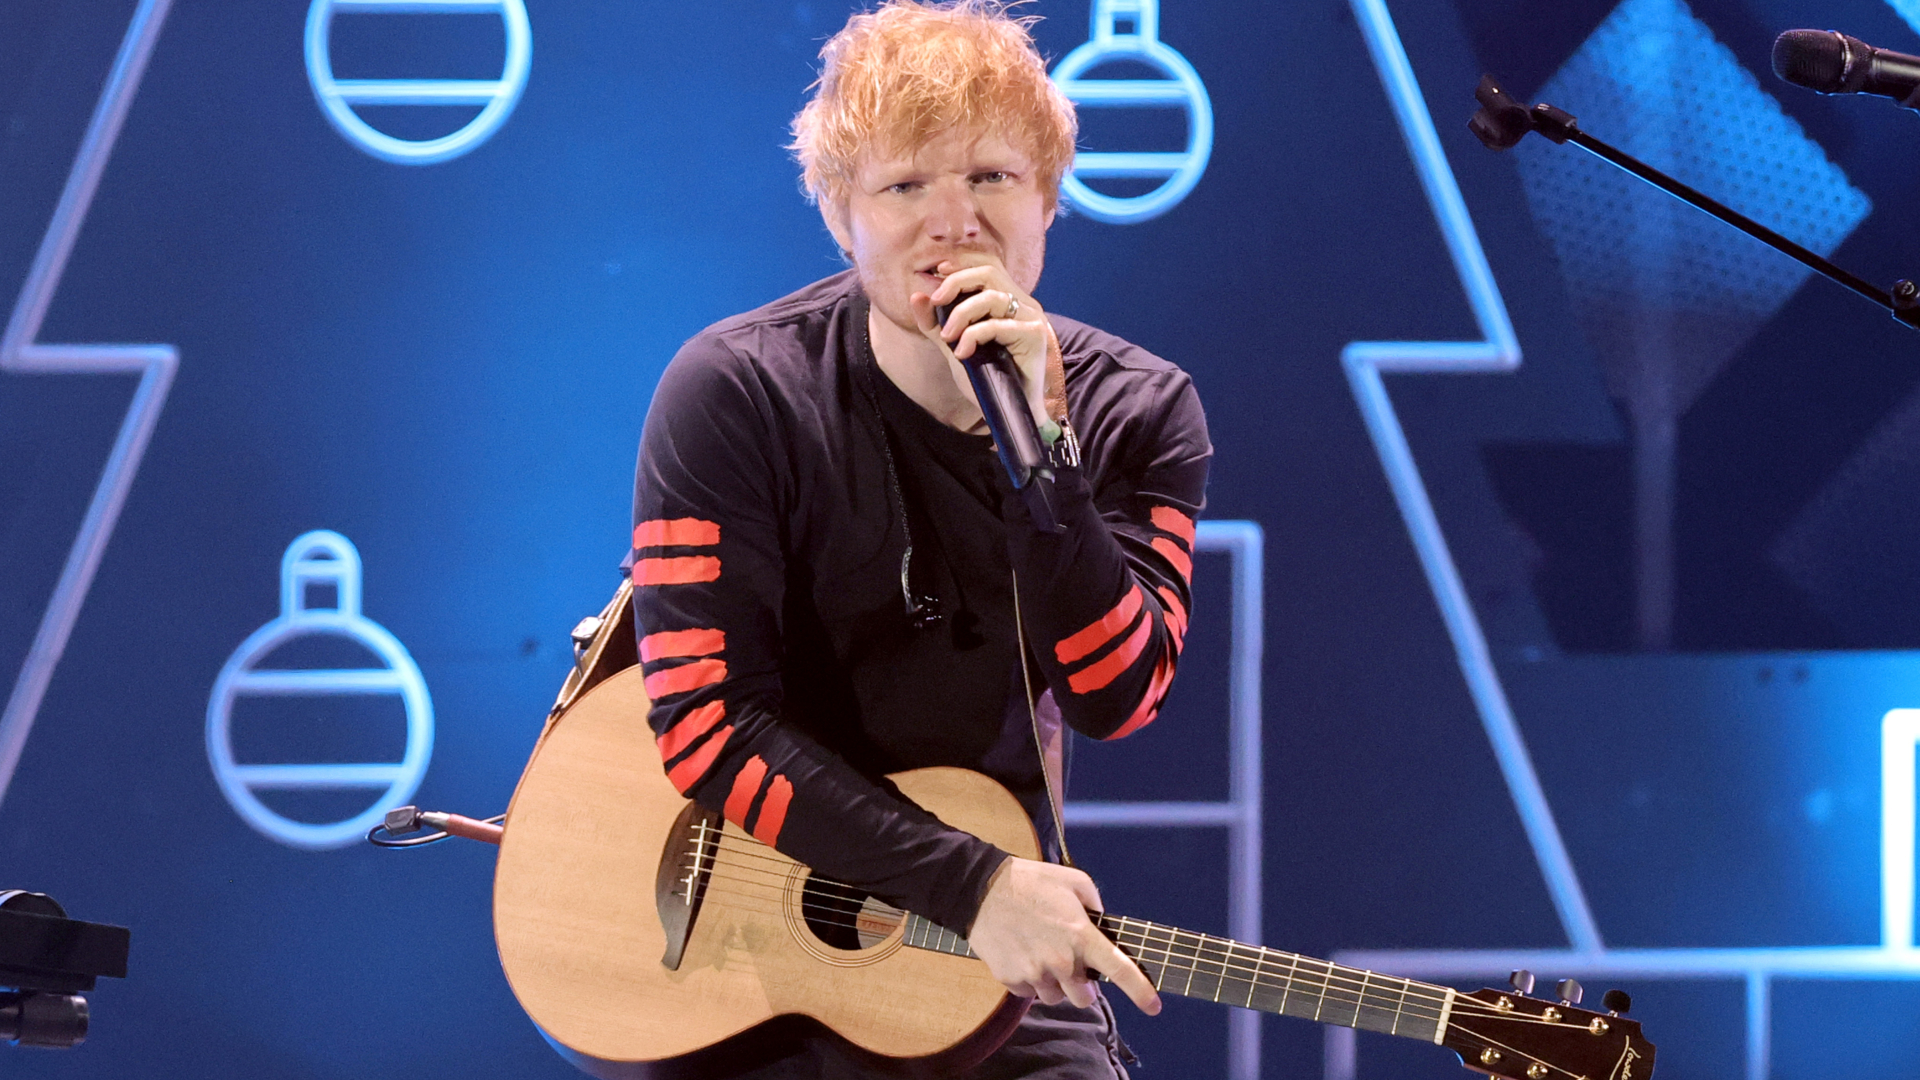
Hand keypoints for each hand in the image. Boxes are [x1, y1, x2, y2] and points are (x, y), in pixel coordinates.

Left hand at [910, 257, 1065, 430]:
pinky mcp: (1035, 335)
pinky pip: (997, 325)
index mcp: (1007, 301)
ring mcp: (1031, 318)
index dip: (963, 263)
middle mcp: (1022, 304)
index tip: (938, 272)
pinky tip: (963, 353)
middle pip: (989, 272)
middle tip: (937, 302)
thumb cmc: (985, 378)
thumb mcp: (953, 346)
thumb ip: (935, 323)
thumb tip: (917, 295)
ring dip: (961, 314)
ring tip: (947, 338)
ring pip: (991, 297)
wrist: (1006, 411)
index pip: (987, 266)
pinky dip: (973, 336)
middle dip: (957, 283)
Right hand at [967, 857, 1162, 1016]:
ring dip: (1054, 983)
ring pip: (1055, 997)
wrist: (981, 890)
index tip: (1154, 1007)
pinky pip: (1029, 992)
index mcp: (1081, 936)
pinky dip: (1029, 979)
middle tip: (1071, 963)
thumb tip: (1101, 927)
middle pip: (1085, 998)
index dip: (1140, 992)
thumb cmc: (1031, 881)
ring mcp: (1034, 973)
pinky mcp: (1011, 979)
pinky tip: (1022, 953)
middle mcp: (1061, 961)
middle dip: (1082, 985)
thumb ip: (1095, 905)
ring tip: (1041, 952)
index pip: (1119, 971)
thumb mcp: (1074, 880)